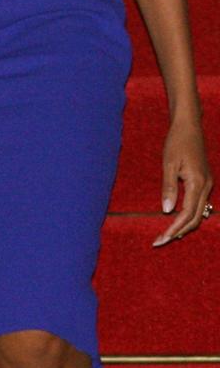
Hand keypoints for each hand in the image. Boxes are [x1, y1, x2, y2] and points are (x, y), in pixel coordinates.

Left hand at [152, 114, 213, 244]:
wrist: (189, 126)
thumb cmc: (176, 142)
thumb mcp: (169, 164)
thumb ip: (169, 188)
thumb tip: (166, 211)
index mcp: (198, 183)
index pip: (187, 214)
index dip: (174, 228)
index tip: (161, 238)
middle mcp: (207, 186)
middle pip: (195, 218)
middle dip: (178, 232)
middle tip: (160, 241)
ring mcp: (208, 184)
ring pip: (199, 213)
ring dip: (184, 226)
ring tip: (167, 236)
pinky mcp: (205, 181)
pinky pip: (200, 204)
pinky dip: (189, 216)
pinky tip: (177, 220)